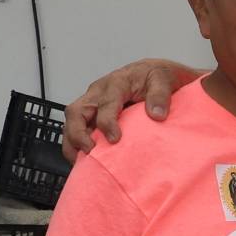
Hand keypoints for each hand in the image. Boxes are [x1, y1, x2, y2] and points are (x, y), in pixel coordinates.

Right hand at [62, 59, 199, 158]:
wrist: (154, 74)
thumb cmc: (156, 76)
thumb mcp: (164, 78)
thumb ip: (160, 95)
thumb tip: (157, 114)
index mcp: (116, 83)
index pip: (105, 104)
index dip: (107, 122)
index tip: (115, 139)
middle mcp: (99, 92)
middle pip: (76, 111)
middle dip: (78, 133)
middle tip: (90, 152)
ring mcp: (93, 103)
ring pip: (72, 121)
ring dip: (73, 142)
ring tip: (81, 162)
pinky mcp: (93, 113)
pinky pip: (78, 128)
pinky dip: (77, 144)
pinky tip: (85, 160)